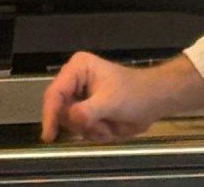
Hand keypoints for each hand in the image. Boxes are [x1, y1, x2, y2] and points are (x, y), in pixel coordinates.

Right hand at [40, 52, 203, 142]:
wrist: (154, 101)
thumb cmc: (136, 94)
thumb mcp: (111, 101)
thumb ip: (88, 111)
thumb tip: (72, 118)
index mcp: (78, 68)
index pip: (54, 94)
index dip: (50, 115)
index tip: (49, 135)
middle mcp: (74, 80)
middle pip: (59, 111)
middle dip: (81, 123)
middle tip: (101, 123)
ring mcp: (79, 96)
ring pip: (69, 124)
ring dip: (91, 129)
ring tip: (110, 123)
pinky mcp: (85, 111)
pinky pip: (79, 130)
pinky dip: (95, 132)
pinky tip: (110, 125)